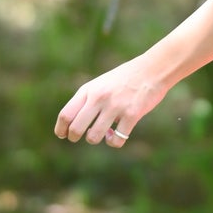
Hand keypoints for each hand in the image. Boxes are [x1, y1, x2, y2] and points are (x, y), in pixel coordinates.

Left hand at [55, 53, 170, 147]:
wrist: (151, 70)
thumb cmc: (124, 79)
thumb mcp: (100, 84)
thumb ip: (87, 100)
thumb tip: (72, 124)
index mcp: (89, 90)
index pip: (66, 114)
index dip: (60, 128)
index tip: (62, 134)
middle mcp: (99, 98)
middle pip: (76, 128)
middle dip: (74, 137)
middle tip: (77, 138)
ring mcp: (115, 107)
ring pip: (94, 137)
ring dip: (95, 139)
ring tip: (102, 133)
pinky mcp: (132, 115)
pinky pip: (116, 140)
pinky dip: (114, 142)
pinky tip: (116, 134)